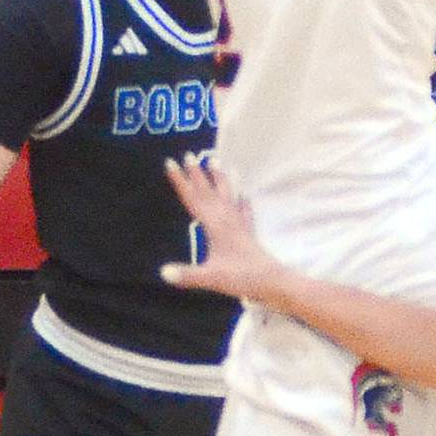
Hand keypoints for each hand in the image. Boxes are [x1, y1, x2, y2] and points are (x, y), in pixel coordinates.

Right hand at [162, 155, 278, 302]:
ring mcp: (239, 224)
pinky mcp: (248, 233)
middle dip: (197, 174)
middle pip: (209, 192)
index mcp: (214, 225)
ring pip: (227, 196)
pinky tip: (244, 195)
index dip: (180, 181)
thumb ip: (187, 275)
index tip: (171, 163)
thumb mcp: (210, 278)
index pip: (193, 199)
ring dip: (220, 179)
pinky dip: (242, 201)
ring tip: (217, 162)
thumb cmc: (241, 278)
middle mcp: (227, 219)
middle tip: (189, 155)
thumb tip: (163, 273)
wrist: (271, 281)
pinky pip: (244, 211)